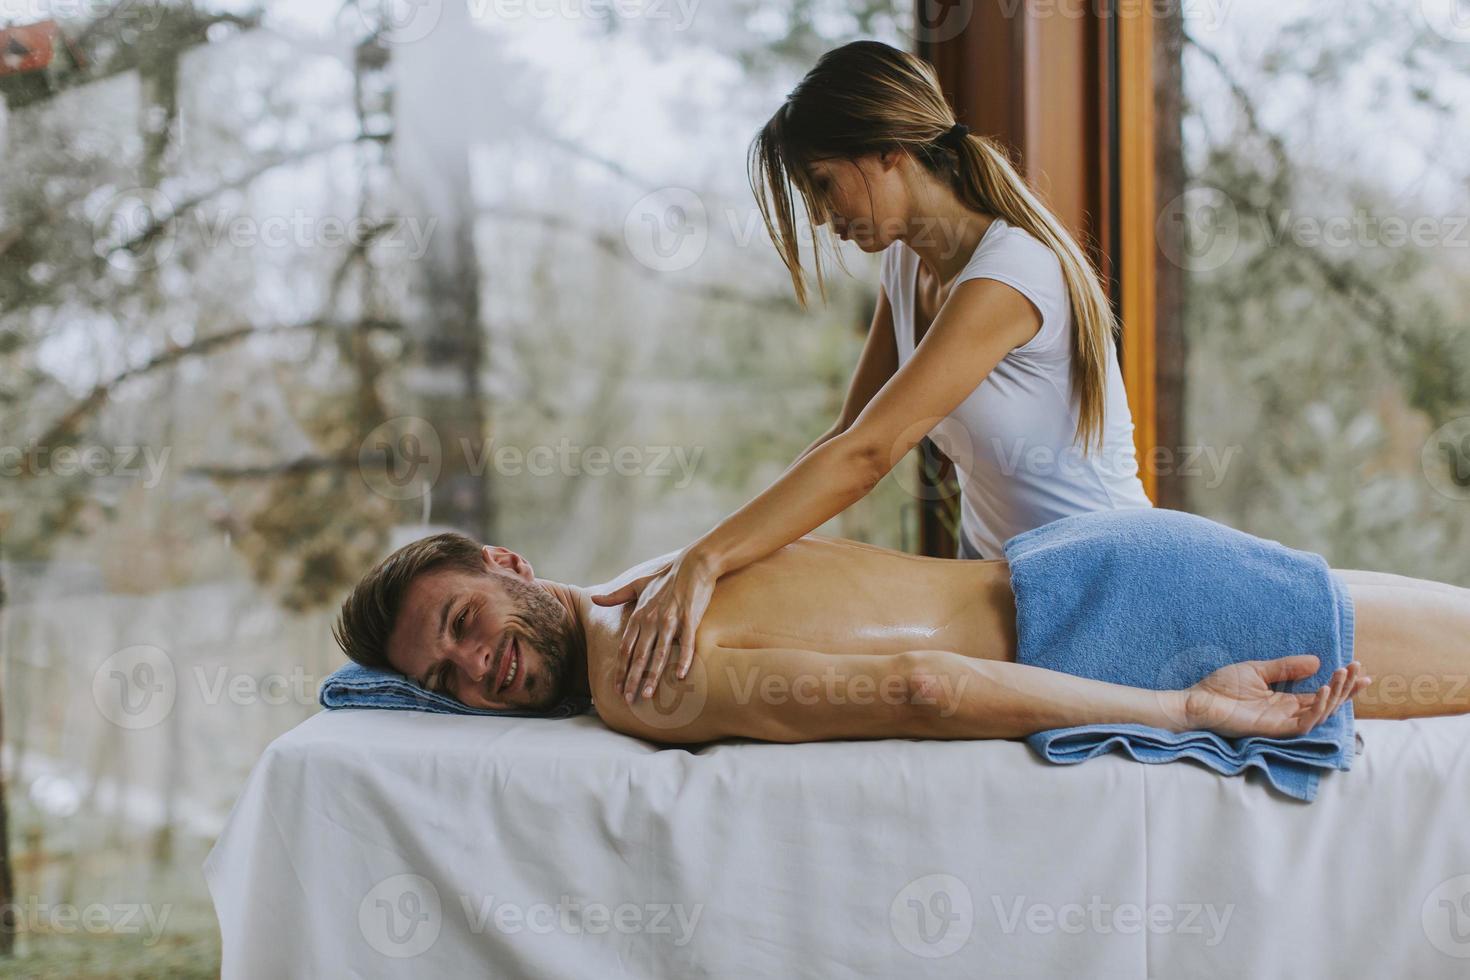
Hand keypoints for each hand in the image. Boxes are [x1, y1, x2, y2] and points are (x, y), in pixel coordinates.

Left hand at [591, 550, 716, 702]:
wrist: (694, 564)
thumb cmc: (666, 577)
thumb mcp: (638, 584)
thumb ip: (616, 595)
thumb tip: (594, 598)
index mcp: (639, 614)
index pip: (625, 648)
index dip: (620, 669)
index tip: (616, 688)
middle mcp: (651, 619)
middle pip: (638, 655)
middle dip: (632, 679)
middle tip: (627, 699)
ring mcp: (670, 620)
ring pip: (659, 653)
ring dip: (652, 676)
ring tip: (648, 695)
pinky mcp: (689, 618)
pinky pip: (686, 643)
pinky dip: (683, 660)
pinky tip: (679, 677)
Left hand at [1182, 655, 1368, 737]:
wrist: (1198, 700)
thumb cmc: (1222, 687)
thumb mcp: (1258, 670)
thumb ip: (1286, 667)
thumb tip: (1316, 661)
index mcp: (1285, 700)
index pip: (1320, 694)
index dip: (1342, 684)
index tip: (1359, 669)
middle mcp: (1288, 713)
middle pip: (1327, 704)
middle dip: (1346, 689)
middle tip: (1360, 671)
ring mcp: (1282, 722)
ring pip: (1320, 714)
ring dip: (1335, 695)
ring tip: (1343, 675)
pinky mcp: (1274, 729)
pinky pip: (1303, 723)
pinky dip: (1315, 708)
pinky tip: (1321, 690)